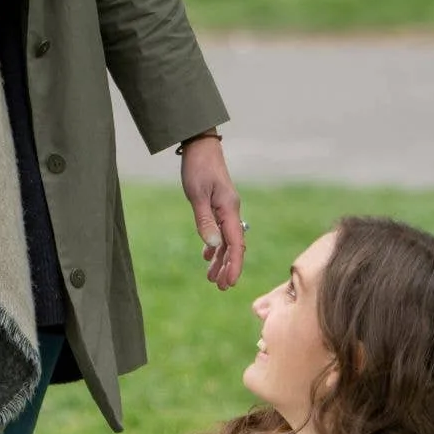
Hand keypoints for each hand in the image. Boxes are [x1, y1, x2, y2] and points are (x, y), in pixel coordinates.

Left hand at [180, 136, 244, 290]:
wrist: (200, 146)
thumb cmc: (198, 167)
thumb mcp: (197, 195)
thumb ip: (205, 221)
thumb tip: (213, 245)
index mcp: (229, 210)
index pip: (236, 244)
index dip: (234, 265)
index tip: (230, 283)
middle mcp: (231, 212)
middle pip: (233, 246)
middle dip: (228, 268)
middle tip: (220, 287)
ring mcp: (225, 210)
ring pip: (226, 241)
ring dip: (220, 260)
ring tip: (211, 279)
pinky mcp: (218, 206)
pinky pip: (220, 231)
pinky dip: (214, 246)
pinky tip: (207, 256)